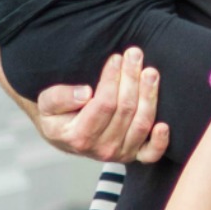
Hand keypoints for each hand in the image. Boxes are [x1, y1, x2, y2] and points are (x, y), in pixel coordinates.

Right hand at [34, 46, 169, 163]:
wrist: (64, 135)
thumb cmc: (57, 115)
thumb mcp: (46, 104)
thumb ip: (60, 98)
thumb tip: (84, 93)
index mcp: (79, 137)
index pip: (104, 104)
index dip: (112, 79)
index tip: (116, 58)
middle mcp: (102, 149)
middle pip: (125, 110)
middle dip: (131, 78)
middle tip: (134, 54)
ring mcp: (120, 154)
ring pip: (141, 123)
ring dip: (149, 95)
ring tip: (150, 71)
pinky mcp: (134, 155)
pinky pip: (152, 154)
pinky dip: (161, 141)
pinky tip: (164, 124)